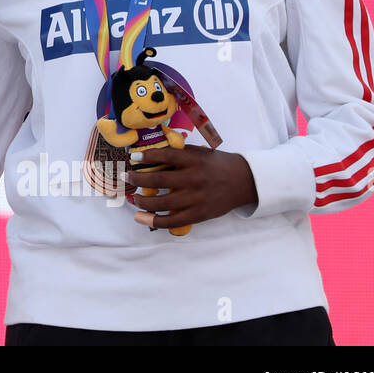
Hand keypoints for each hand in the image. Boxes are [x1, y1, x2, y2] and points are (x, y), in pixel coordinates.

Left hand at [126, 146, 257, 230]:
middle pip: (158, 181)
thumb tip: (152, 151)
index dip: (146, 157)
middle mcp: (194, 179)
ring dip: (142, 201)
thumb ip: (180, 152)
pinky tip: (141, 217)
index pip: (165, 156)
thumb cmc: (219, 164)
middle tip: (128, 177)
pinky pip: (173, 221)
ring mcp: (196, 198)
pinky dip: (154, 221)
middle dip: (138, 179)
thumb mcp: (201, 152)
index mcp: (194, 160)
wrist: (245, 181)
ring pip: (162, 203)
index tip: (133, 158)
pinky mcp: (199, 214)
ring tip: (134, 198)